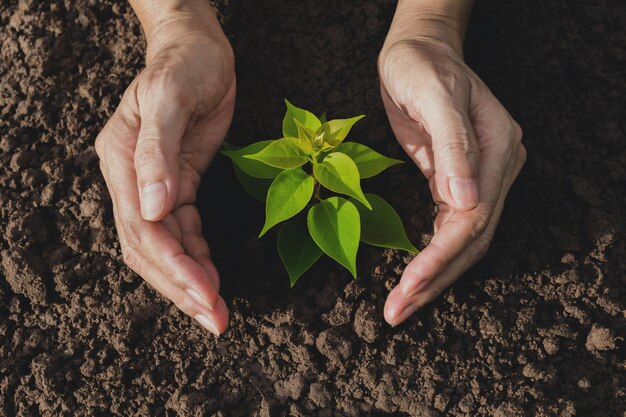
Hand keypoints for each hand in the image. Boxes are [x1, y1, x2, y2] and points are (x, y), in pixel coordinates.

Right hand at [95, 18, 234, 334]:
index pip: (142, 229)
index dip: (173, 266)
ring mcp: (154, 184)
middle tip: (216, 320)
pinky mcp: (178, 183)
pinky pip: (184, 230)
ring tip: (217, 310)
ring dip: (191, 280)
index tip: (204, 295)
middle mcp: (132, 179)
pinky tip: (212, 276)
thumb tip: (152, 209)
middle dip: (181, 287)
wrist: (199, 47)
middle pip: (150, 248)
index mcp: (121, 161)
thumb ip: (157, 152)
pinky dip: (198, 256)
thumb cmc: (185, 63)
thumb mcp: (170, 97)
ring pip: (166, 246)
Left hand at [378, 38, 525, 325]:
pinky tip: (415, 276)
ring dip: (434, 277)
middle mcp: (495, 169)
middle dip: (435, 279)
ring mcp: (480, 177)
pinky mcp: (457, 180)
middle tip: (398, 313)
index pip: (473, 218)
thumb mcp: (433, 94)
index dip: (441, 256)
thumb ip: (452, 145)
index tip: (409, 286)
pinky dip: (433, 255)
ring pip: (463, 241)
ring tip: (402, 307)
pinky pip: (451, 228)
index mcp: (496, 148)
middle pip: (471, 239)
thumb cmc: (421, 65)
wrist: (418, 50)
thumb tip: (466, 203)